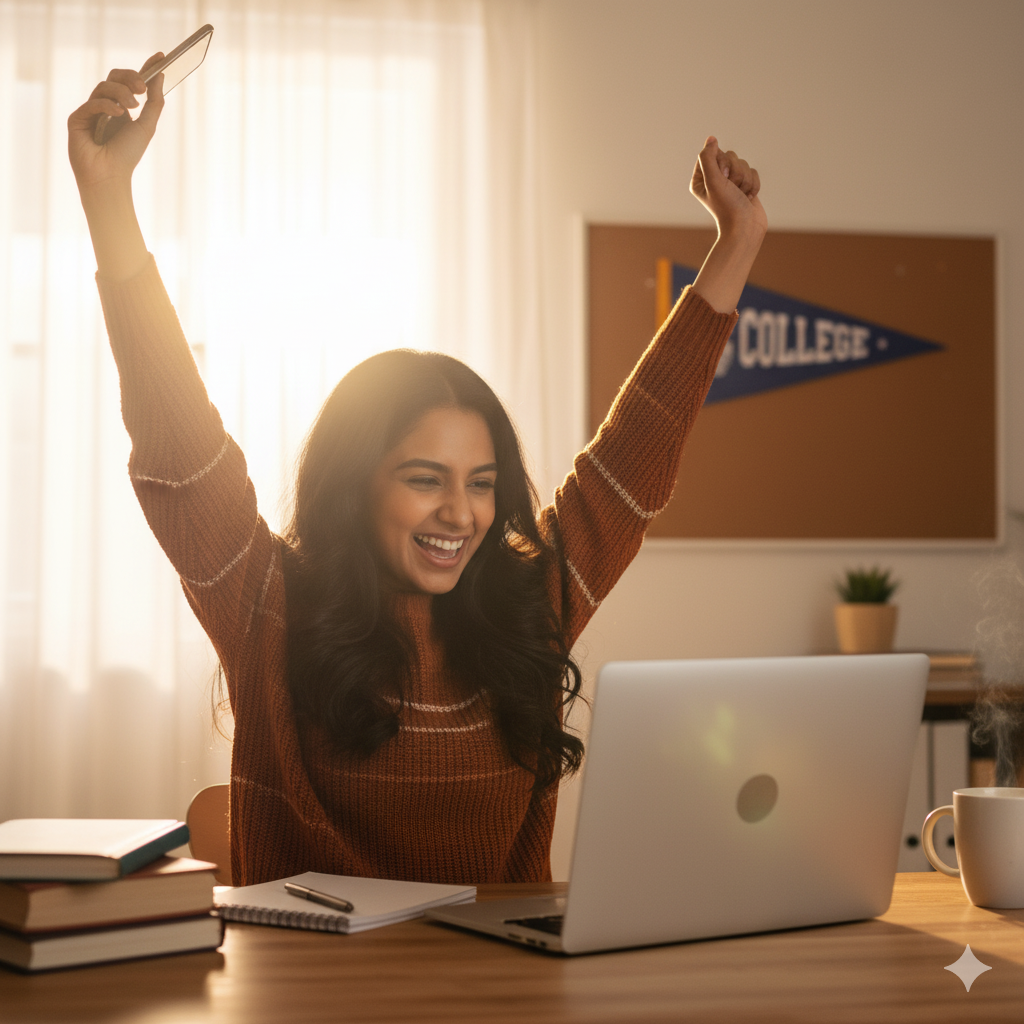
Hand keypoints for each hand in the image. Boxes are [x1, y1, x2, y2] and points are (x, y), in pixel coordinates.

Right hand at [67, 53, 165, 196]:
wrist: (110, 176)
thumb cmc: (128, 155)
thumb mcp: (147, 126)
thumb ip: (154, 102)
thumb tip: (160, 76)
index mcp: (121, 108)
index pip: (130, 82)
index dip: (145, 68)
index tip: (161, 56)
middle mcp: (105, 107)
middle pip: (114, 77)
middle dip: (130, 77)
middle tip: (141, 87)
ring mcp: (90, 111)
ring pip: (104, 87)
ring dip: (121, 93)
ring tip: (132, 106)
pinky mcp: (77, 118)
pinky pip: (92, 102)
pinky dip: (107, 105)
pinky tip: (118, 113)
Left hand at [690, 136, 765, 241]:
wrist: (745, 228)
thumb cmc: (727, 207)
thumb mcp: (713, 181)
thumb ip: (709, 158)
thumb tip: (711, 138)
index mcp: (700, 178)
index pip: (713, 153)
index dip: (722, 163)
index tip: (722, 178)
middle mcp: (714, 179)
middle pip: (730, 156)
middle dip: (735, 172)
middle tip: (732, 189)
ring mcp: (730, 183)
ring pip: (743, 164)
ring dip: (745, 180)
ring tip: (741, 195)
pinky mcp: (744, 186)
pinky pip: (753, 172)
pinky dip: (753, 185)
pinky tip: (748, 198)